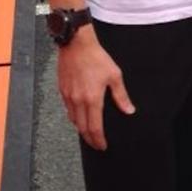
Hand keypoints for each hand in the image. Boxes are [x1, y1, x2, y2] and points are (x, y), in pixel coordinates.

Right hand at [57, 25, 134, 149]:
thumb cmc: (96, 57)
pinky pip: (68, 109)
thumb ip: (121, 96)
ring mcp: (68, 96)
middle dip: (90, 139)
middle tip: (96, 144)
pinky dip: (74, 116)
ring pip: (73, 120)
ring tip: (88, 132)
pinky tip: (79, 115)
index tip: (102, 146)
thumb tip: (129, 110)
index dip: (99, 140)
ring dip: (81, 128)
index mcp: (92, 99)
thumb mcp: (114, 75)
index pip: (94, 127)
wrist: (76, 44)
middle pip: (82, 128)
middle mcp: (78, 101)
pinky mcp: (62, 90)